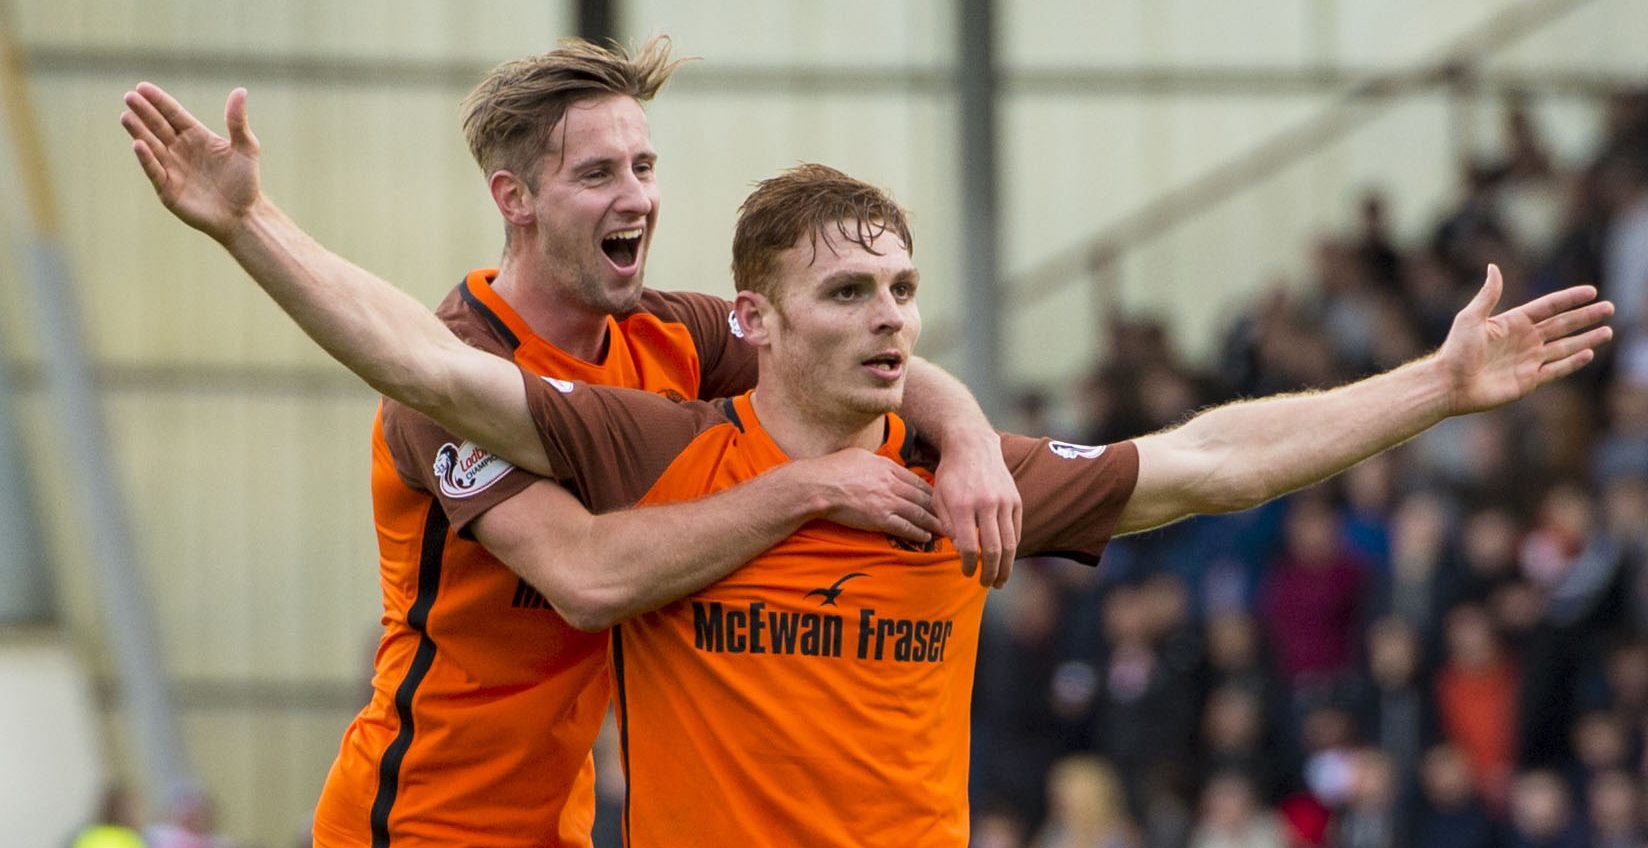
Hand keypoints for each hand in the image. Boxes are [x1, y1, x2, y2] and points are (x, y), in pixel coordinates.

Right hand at [121, 83, 260, 242]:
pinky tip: (138, 144)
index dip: (159, 101)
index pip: (173, 114)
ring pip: (152, 146)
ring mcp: (172, 169)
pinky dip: (147, 159)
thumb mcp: (246, 148)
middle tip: (130, 96)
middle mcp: (180, 150)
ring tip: (127, 116)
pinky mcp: (168, 189)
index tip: (142, 87)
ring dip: (139, 131)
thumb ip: (238, 122)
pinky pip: (155, 171)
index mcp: (196, 136)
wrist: (243, 215)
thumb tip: (241, 91)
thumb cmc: (245, 182)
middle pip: (158, 127)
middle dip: (144, 112)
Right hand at [792, 448, 942, 544]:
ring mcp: (886, 501)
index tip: (941, 497)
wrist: (818, 485)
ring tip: (947, 529)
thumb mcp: (858, 455)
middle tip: (954, 515)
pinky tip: (926, 537)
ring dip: (934, 522)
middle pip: (922, 496)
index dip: (931, 490)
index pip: (916, 480)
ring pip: (918, 513)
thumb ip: (874, 462)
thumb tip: (880, 464)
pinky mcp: (879, 518)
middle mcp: (891, 483)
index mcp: (886, 467)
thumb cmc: (832, 469)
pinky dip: (917, 533)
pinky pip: (904, 527)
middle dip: (940, 507)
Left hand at [933, 431, 1021, 587]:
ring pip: (1009, 544)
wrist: (972, 446)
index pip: (968, 546)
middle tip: (985, 584)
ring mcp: (1004, 502)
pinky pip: (1016, 531)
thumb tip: (960, 551)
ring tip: (1000, 580)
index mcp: (962, 505)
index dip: (968, 565)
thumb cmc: (951, 475)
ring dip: (1005, 567)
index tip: (966, 573)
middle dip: (989, 572)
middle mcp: (986, 504)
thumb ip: (946, 525)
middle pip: (993, 549)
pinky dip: (1012, 548)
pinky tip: (1005, 559)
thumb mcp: (938, 497)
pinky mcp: (1015, 500)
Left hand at [1440, 264, 1612, 414]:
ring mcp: (1527, 361)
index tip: (1591, 291)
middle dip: (1586, 317)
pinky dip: (1573, 362)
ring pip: (1564, 347)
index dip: (1569, 299)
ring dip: (1586, 339)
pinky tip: (1589, 354)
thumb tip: (1494, 267)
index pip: (1548, 307)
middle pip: (1562, 325)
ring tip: (1608, 331)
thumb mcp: (1471, 319)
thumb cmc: (1455, 351)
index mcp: (1512, 323)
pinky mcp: (1528, 381)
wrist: (1449, 385)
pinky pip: (1556, 370)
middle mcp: (1523, 340)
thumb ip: (1488, 295)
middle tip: (1609, 308)